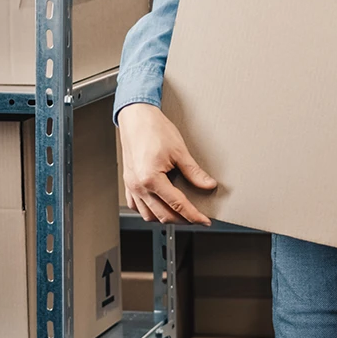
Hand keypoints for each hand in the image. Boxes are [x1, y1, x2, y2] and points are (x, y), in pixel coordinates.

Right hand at [118, 103, 217, 225]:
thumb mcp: (179, 151)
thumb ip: (194, 172)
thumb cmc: (153, 129)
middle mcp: (139, 186)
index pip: (177, 205)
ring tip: (180, 214)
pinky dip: (148, 211)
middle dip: (182, 220)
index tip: (204, 220)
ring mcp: (132, 185)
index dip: (194, 215)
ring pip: (148, 215)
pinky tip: (158, 206)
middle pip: (163, 215)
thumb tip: (208, 184)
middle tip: (196, 218)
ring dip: (165, 218)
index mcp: (151, 179)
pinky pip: (136, 206)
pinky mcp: (128, 182)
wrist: (136, 117)